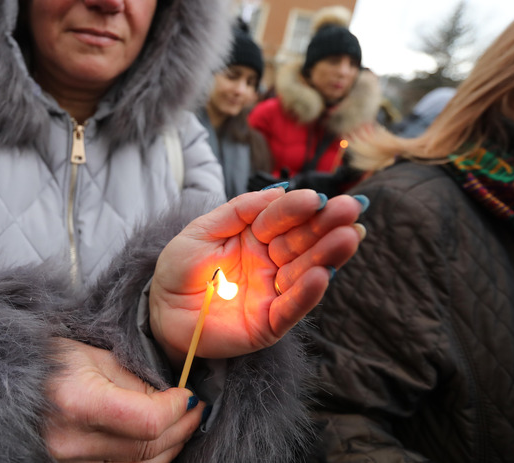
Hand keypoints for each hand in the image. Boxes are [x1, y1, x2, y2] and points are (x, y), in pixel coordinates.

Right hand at [43, 338, 204, 461]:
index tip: (187, 395)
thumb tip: (170, 399)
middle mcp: (71, 441)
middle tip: (195, 408)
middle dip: (180, 427)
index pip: (148, 421)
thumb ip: (136, 380)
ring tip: (181, 423)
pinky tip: (158, 441)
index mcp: (78, 402)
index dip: (176, 409)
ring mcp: (68, 462)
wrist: (5, 382)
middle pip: (147, 448)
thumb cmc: (48, 361)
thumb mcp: (94, 355)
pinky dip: (146, 458)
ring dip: (169, 446)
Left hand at [149, 189, 364, 368]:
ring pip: (306, 271)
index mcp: (257, 235)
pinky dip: (307, 294)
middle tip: (351, 209)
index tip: (316, 197)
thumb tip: (278, 190)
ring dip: (328, 255)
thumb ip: (239, 211)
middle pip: (303, 241)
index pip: (282, 217)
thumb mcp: (202, 230)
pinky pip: (292, 308)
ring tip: (348, 238)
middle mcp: (271, 261)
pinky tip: (322, 276)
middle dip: (327, 225)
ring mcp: (274, 291)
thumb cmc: (181, 268)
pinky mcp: (271, 323)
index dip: (299, 207)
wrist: (162, 312)